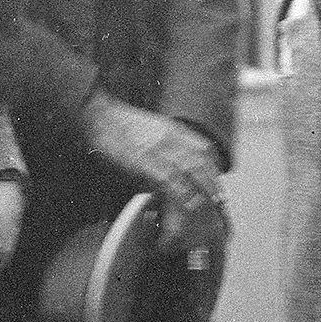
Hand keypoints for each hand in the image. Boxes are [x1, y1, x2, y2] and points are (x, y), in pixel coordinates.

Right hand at [79, 97, 228, 250]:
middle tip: (219, 201)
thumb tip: (172, 168)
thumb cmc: (122, 126)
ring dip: (203, 190)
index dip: (214, 168)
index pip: (204, 149)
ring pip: (190, 171)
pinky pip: (170, 179)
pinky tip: (188, 203)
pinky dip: (182, 193)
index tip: (218, 183)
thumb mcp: (151, 130)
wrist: (100, 115)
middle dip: (213, 182)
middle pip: (202, 162)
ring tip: (210, 206)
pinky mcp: (145, 161)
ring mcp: (160, 149)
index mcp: (174, 130)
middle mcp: (172, 138)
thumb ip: (166, 145)